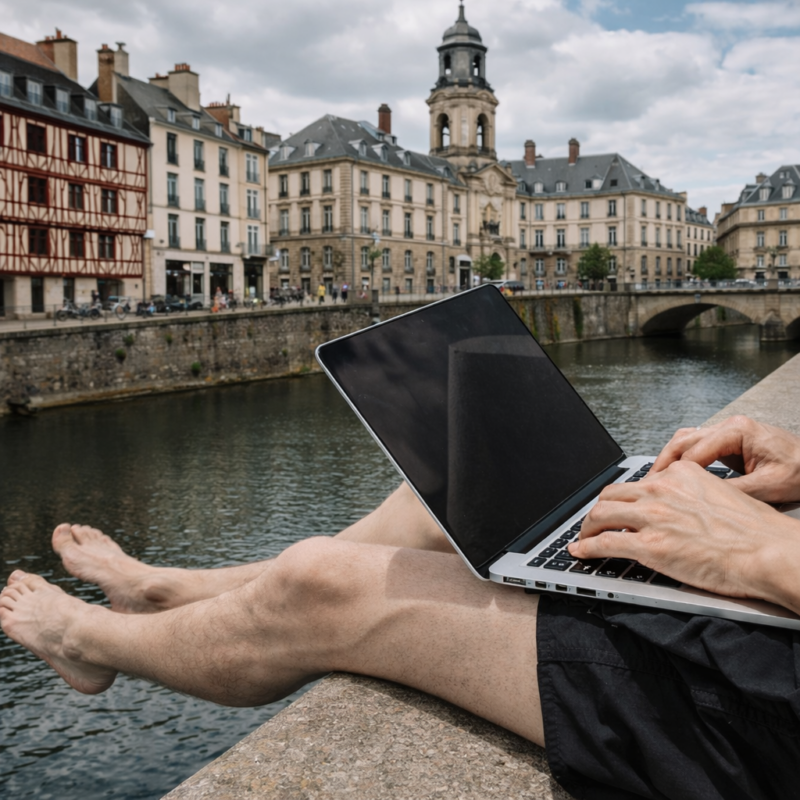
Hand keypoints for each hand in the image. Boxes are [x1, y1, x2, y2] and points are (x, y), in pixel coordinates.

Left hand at [568, 460, 799, 608]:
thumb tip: (674, 509)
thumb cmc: (755, 532)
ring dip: (586, 529)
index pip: (637, 482)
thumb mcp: (719, 493)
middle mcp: (661, 489)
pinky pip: (604, 543)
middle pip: (611, 495)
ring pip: (600, 515)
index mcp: (680, 474)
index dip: (622, 498)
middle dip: (598, 511)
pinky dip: (585, 548)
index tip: (617, 507)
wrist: (770, 552)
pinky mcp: (648, 544)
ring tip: (583, 540)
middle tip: (594, 524)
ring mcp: (652, 516)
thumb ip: (690, 495)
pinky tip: (580, 553)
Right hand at [651, 415, 799, 503]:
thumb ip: (733, 492)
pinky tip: (676, 476)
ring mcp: (729, 433)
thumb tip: (702, 502)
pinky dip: (683, 461)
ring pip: (686, 441)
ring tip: (656, 481)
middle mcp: (730, 427)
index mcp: (738, 431)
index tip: (660, 491)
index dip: (674, 474)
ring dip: (669, 460)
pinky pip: (697, 447)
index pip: (693, 452)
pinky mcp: (730, 443)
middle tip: (647, 485)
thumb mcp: (769, 486)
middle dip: (662, 464)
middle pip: (682, 441)